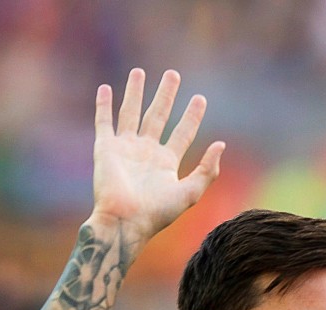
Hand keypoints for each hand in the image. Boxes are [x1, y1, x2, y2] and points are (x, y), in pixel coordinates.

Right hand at [90, 68, 224, 243]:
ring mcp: (125, 149)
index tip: (200, 98)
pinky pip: (104, 122)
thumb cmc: (158, 212)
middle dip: (166, 95)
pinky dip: (104, 105)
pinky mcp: (105, 148)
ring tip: (139, 72)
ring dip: (135, 92)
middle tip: (173, 74)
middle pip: (158, 116)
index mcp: (166, 162)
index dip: (192, 116)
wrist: (125, 221)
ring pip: (131, 113)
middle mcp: (146, 152)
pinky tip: (106, 88)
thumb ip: (207, 170)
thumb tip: (221, 145)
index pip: (183, 132)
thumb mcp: (191, 192)